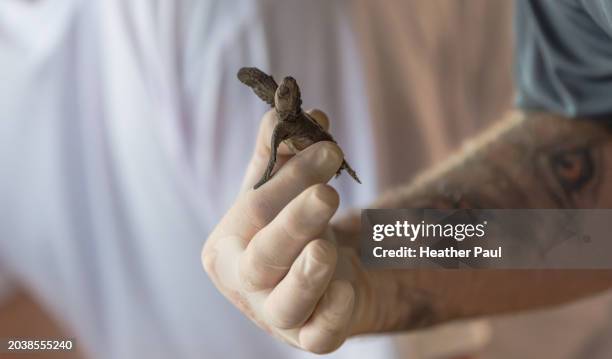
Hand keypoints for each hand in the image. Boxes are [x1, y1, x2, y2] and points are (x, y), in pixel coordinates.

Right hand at [202, 109, 375, 352]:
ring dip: (309, 274)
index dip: (289, 177)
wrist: (321, 279)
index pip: (254, 210)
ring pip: (287, 305)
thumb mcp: (281, 192)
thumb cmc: (292, 229)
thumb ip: (279, 152)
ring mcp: (275, 318)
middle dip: (294, 221)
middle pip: (264, 258)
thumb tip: (286, 104)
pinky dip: (334, 312)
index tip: (327, 146)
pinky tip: (348, 288)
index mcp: (227, 248)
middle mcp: (245, 286)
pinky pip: (320, 335)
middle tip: (327, 192)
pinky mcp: (309, 337)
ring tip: (326, 247)